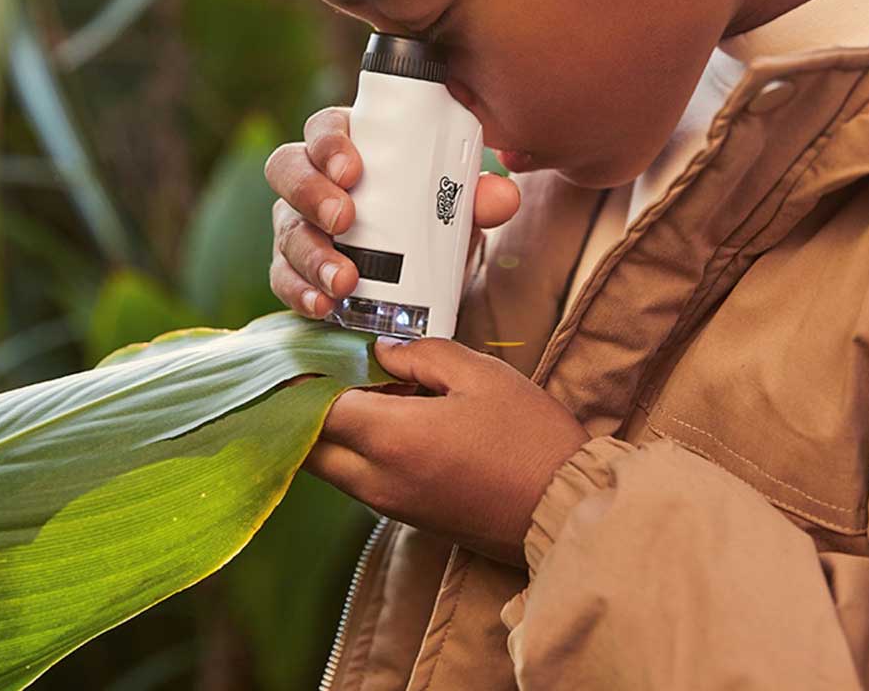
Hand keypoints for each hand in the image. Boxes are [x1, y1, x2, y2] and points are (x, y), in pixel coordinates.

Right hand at [265, 106, 519, 318]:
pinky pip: (283, 277)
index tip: (352, 168)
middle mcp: (314, 181)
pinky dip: (301, 292)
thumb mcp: (457, 209)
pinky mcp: (293, 269)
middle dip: (312, 193)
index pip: (325, 128)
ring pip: (286, 229)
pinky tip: (323, 304)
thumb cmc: (432, 221)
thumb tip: (503, 195)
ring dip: (312, 254)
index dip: (330, 143)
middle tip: (345, 218)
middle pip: (288, 169)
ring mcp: (298, 225)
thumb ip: (479, 198)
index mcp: (351, 147)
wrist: (423, 276)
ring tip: (344, 279)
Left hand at [304, 336, 589, 567]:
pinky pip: (358, 481)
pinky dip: (356, 451)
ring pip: (330, 467)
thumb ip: (422, 355)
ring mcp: (390, 504)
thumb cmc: (528, 437)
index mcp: (393, 438)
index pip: (318, 409)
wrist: (561, 508)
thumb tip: (382, 352)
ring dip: (333, 432)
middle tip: (329, 370)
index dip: (307, 378)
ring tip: (367, 390)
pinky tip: (391, 420)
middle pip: (310, 447)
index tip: (309, 352)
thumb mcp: (481, 375)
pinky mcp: (406, 516)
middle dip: (308, 409)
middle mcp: (378, 479)